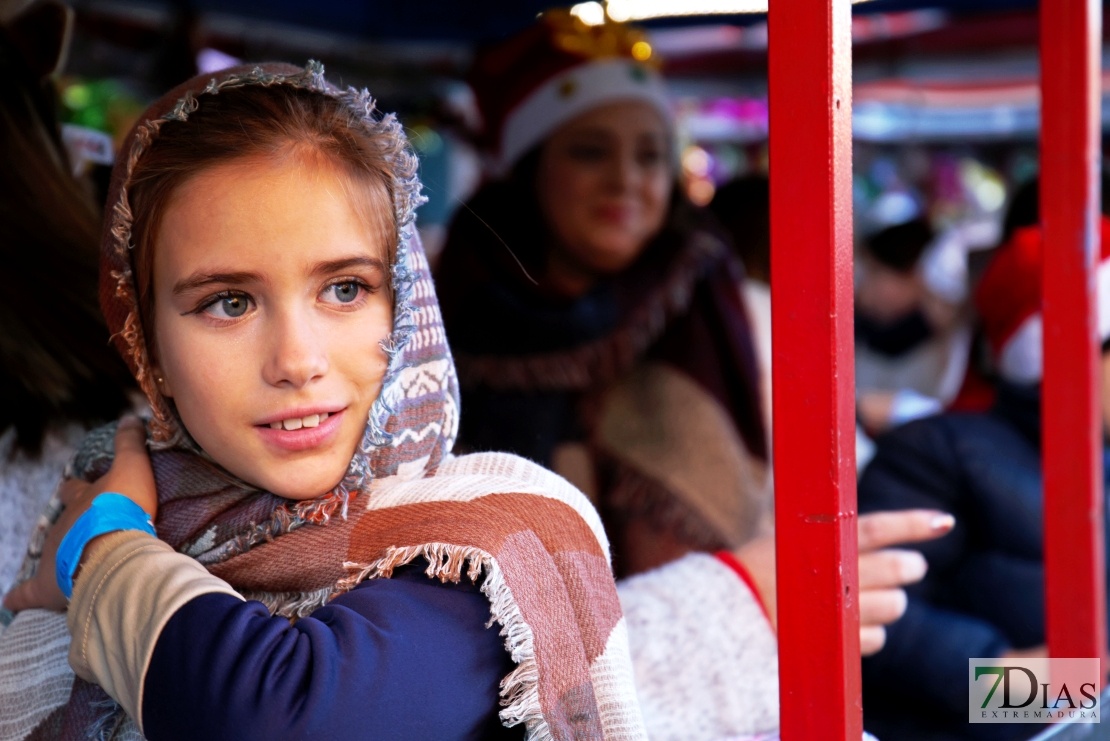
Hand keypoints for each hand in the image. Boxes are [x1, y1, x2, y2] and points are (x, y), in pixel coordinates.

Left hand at [3, 417, 155, 612]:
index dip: (78, 488)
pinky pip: (27, 593)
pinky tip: (10, 601)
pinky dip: (19, 597)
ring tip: (69, 562)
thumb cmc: (123, 507)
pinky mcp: (47, 585)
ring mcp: (53, 554)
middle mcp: (64, 524)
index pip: (76, 488)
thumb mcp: (133, 467)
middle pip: (62, 517)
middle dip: (68, 518)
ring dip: (59, 555)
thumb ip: (130, 444)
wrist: (111, 547)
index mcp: (83, 499)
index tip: (79, 488)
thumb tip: (130, 417)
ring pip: (51, 551)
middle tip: (77, 524)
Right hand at [732, 509, 954, 654]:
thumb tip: (841, 510)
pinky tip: (855, 626)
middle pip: (893, 569)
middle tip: (913, 566)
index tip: (944, 522)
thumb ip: (818, 528)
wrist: (722, 618)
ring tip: (880, 598)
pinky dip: (871, 631)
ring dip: (893, 601)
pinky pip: (874, 639)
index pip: (876, 528)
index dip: (912, 523)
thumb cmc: (749, 571)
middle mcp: (834, 576)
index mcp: (819, 544)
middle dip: (909, 567)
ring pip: (892, 606)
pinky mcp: (838, 646)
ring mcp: (839, 614)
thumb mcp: (780, 537)